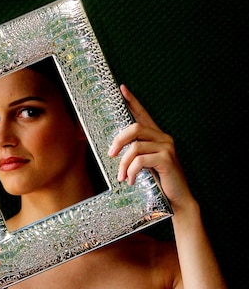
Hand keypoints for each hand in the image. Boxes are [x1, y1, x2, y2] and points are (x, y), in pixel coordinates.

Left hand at [108, 85, 193, 211]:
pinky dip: (131, 171)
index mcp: (158, 137)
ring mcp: (167, 147)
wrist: (177, 199)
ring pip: (135, 147)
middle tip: (110, 154)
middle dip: (119, 141)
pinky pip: (140, 160)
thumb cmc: (160, 182)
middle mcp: (164, 138)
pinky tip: (131, 181)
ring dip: (123, 164)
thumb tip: (115, 150)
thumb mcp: (146, 164)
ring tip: (122, 177)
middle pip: (135, 128)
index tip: (121, 89)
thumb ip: (136, 154)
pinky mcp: (166, 159)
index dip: (132, 101)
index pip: (143, 115)